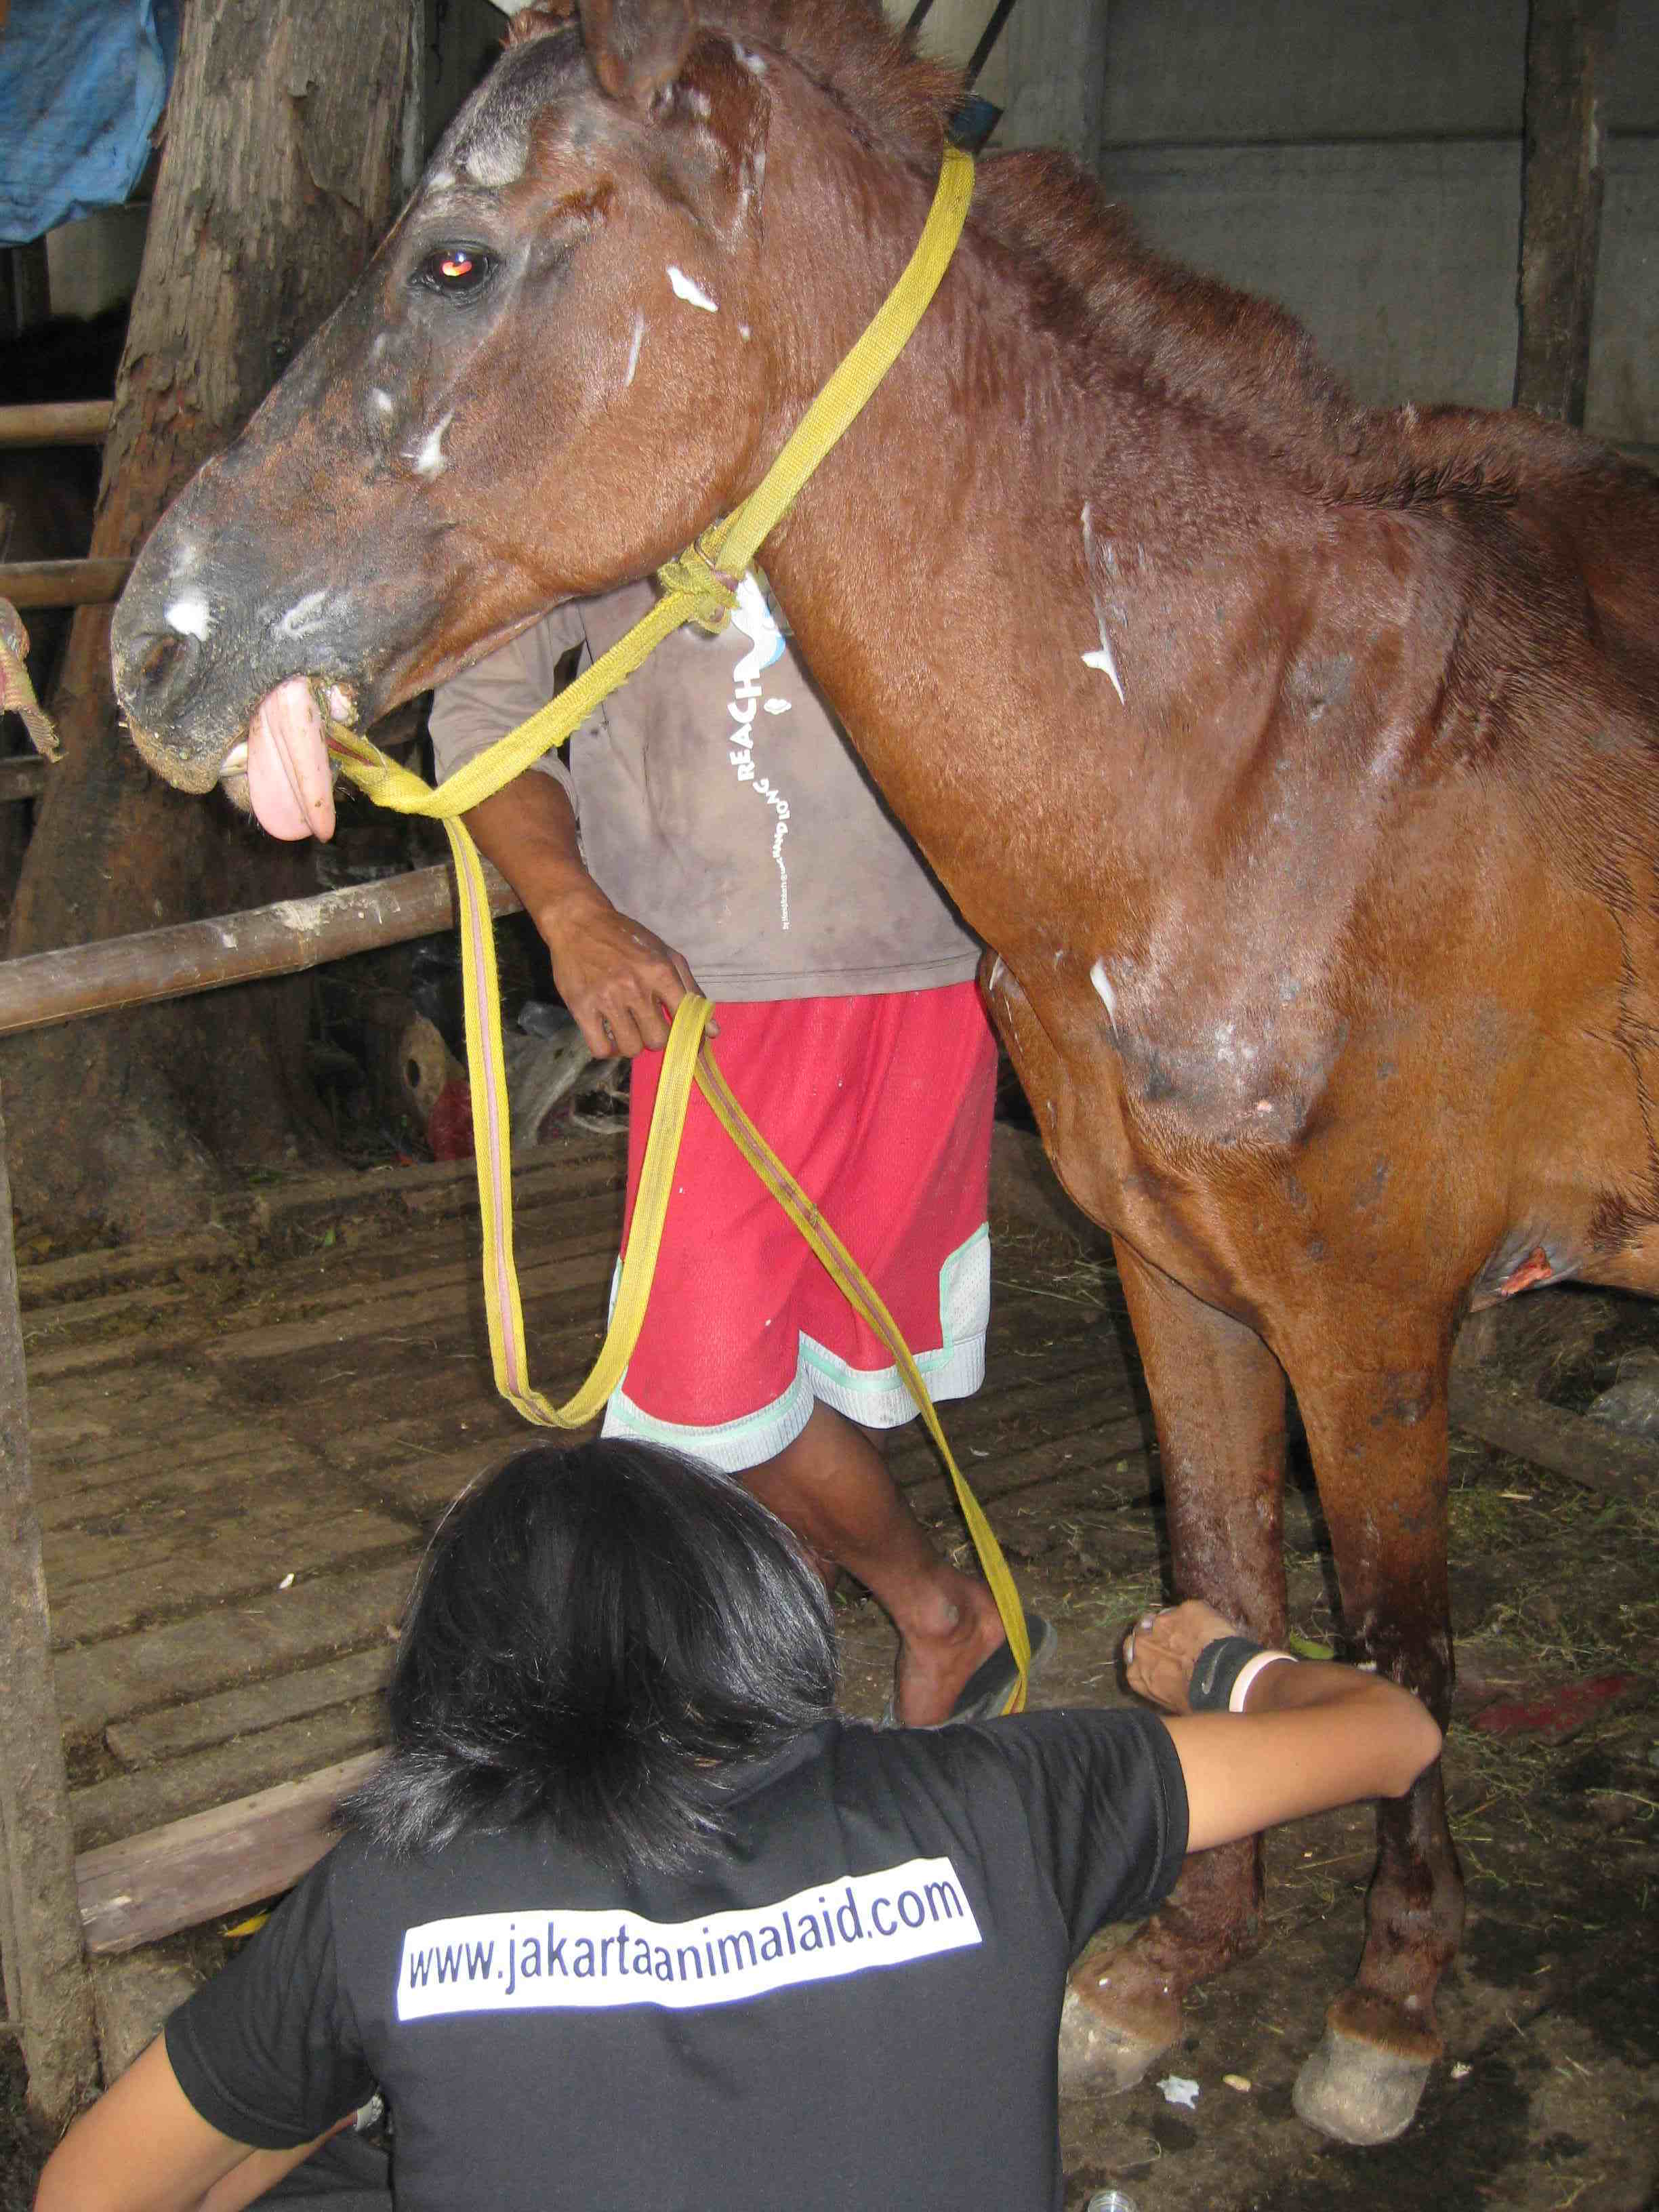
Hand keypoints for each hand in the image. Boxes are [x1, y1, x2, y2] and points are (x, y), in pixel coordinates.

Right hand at [540, 886, 702, 1057]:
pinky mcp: (581, 1007)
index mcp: (660, 972)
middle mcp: (635, 987)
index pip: (686, 1019)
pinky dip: (608, 1050)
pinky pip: (600, 1048)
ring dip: (633, 1044)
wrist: (579, 923)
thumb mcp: (666, 955)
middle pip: (658, 1040)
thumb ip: (691, 992)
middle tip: (649, 1025)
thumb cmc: (627, 939)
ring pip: (631, 1048)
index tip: (689, 1042)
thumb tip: (713, 1032)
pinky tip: (610, 1036)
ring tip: (628, 1029)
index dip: (691, 1037)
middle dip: (657, 1038)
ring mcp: (606, 998)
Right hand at [1122, 1599, 1244, 1713]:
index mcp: (1136, 1673)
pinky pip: (1188, 1611)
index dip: (1147, 1655)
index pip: (1133, 1656)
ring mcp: (1161, 1623)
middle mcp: (1142, 1645)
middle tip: (1172, 1642)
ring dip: (1174, 1625)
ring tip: (1193, 1635)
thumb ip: (1161, 1686)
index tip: (1159, 1657)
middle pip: (1140, 1632)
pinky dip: (1197, 1618)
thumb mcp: (1171, 1705)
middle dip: (1153, 1635)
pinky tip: (1209, 1629)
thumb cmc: (1199, 1702)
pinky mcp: (1184, 1609)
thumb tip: (1171, 1685)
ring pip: (1162, 1618)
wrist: (1222, 1681)